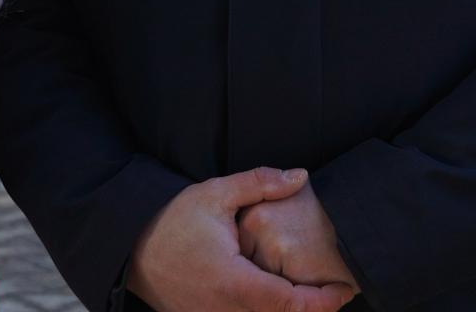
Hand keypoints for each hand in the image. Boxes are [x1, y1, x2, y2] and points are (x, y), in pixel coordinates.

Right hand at [127, 168, 356, 311]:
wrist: (131, 251)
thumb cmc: (171, 222)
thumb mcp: (215, 194)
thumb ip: (260, 184)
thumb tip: (300, 176)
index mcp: (235, 283)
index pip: (290, 304)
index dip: (322, 302)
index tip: (345, 290)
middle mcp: (227, 311)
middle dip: (313, 308)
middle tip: (336, 289)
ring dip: (290, 310)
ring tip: (312, 291)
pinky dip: (268, 311)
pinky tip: (278, 293)